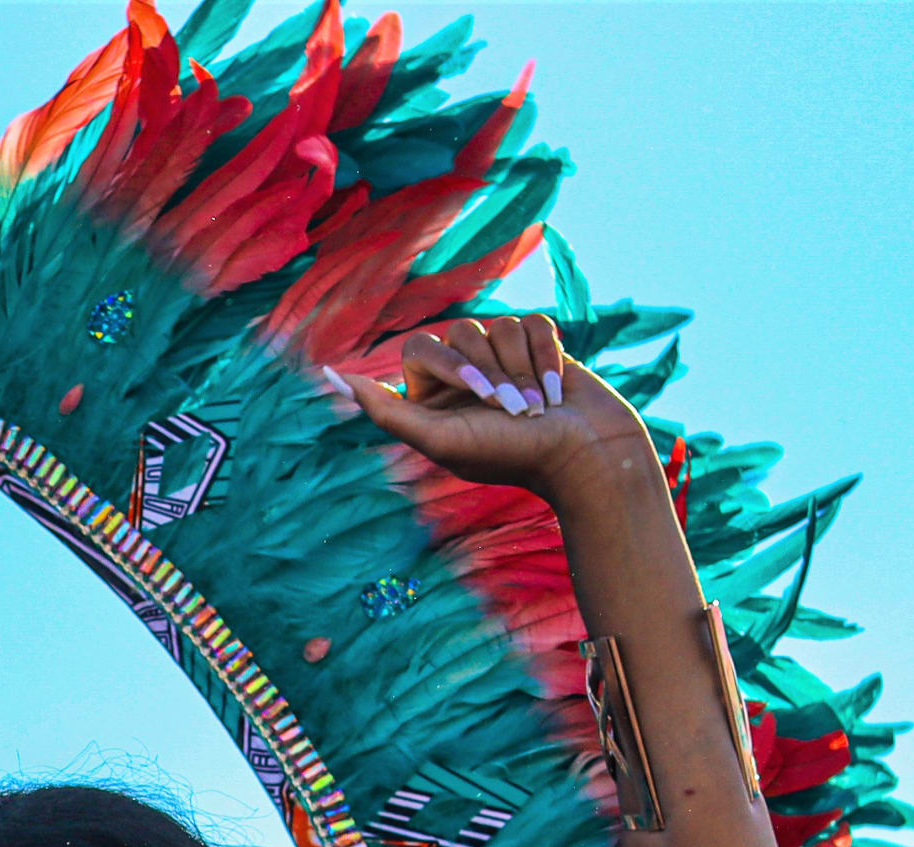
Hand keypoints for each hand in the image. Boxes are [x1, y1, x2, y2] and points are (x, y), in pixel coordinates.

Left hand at [327, 315, 658, 507]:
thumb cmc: (511, 454)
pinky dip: (547, 358)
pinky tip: (556, 391)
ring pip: (499, 326)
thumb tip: (330, 377)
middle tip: (512, 411)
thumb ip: (383, 411)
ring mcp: (503, 357)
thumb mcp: (440, 439)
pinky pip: (534, 323)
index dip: (453, 368)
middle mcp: (464, 374)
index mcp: (433, 396)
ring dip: (522, 369)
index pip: (421, 348)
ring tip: (536, 408)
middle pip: (462, 332)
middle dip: (491, 371)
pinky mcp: (540, 345)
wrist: (584, 457)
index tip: (483, 401)